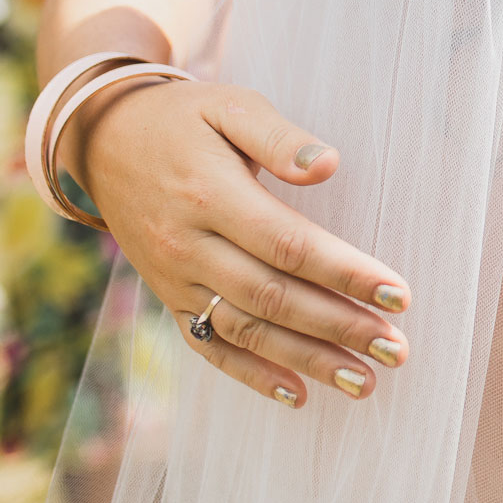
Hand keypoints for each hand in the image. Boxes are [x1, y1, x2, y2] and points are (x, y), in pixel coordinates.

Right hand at [71, 78, 411, 407]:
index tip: (397, 295)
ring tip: (365, 382)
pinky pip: (209, 346)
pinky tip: (297, 395)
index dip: (344, 273)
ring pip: (246, 330)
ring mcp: (176, 279)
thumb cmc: (184, 119)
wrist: (105, 140)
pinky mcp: (169, 298)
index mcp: (210, 194)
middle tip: (396, 349)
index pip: (289, 245)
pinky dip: (252, 375)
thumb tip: (328, 166)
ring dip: (307, 361)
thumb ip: (280, 137)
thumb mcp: (231, 106)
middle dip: (339, 328)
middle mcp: (189, 246)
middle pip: (273, 297)